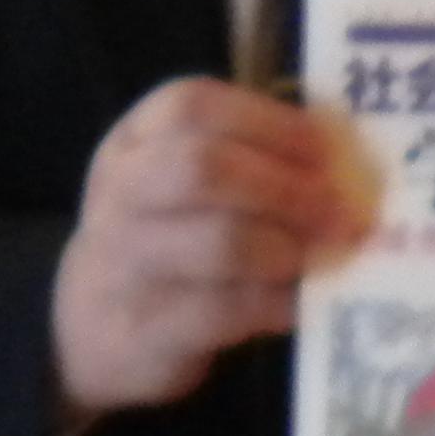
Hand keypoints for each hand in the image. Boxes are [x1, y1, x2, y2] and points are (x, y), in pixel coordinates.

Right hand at [50, 78, 368, 416]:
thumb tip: (346, 158)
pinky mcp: (145, 329)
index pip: (193, 106)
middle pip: (204, 168)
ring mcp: (125, 264)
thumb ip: (247, 157)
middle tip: (340, 210)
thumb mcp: (180, 182)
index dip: (270, 122)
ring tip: (326, 255)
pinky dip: (277, 303)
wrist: (88, 324)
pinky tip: (302, 301)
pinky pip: (226, 310)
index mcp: (135, 141)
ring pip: (220, 243)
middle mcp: (121, 194)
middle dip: (287, 186)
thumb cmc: (164, 235)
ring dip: (289, 247)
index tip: (325, 147)